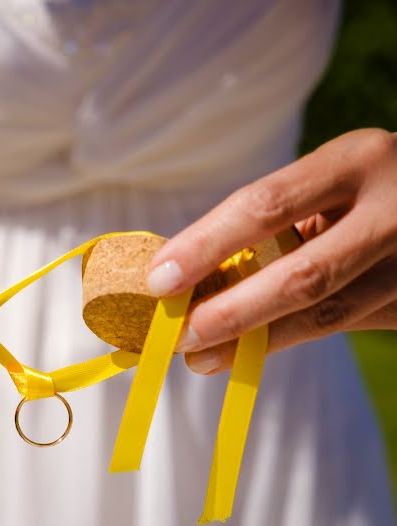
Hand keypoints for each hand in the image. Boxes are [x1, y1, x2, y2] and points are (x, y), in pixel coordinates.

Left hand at [145, 128, 396, 373]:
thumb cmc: (365, 188)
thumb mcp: (329, 180)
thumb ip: (275, 219)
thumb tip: (185, 273)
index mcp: (356, 160)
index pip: (266, 205)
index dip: (206, 246)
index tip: (159, 280)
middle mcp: (394, 210)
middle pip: (301, 275)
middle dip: (231, 313)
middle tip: (180, 337)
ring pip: (327, 316)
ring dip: (255, 343)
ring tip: (200, 358)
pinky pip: (345, 327)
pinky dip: (290, 340)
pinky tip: (248, 352)